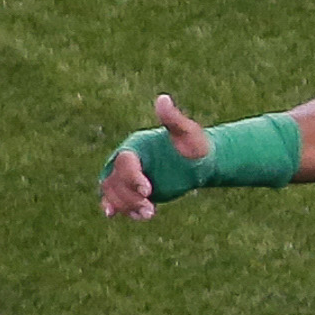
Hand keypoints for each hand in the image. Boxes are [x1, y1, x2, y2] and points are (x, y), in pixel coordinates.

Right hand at [100, 92, 210, 219]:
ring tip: (149, 214)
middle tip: (150, 208)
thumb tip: (163, 98)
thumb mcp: (187, 132)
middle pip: (114, 181)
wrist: (200, 161)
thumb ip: (173, 119)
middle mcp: (126, 162)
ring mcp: (128, 178)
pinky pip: (120, 203)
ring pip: (113, 194)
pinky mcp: (133, 191)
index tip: (147, 190)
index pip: (124, 163)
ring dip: (126, 206)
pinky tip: (139, 217)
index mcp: (135, 147)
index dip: (132, 177)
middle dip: (129, 197)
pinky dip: (125, 211)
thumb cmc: (195, 145)